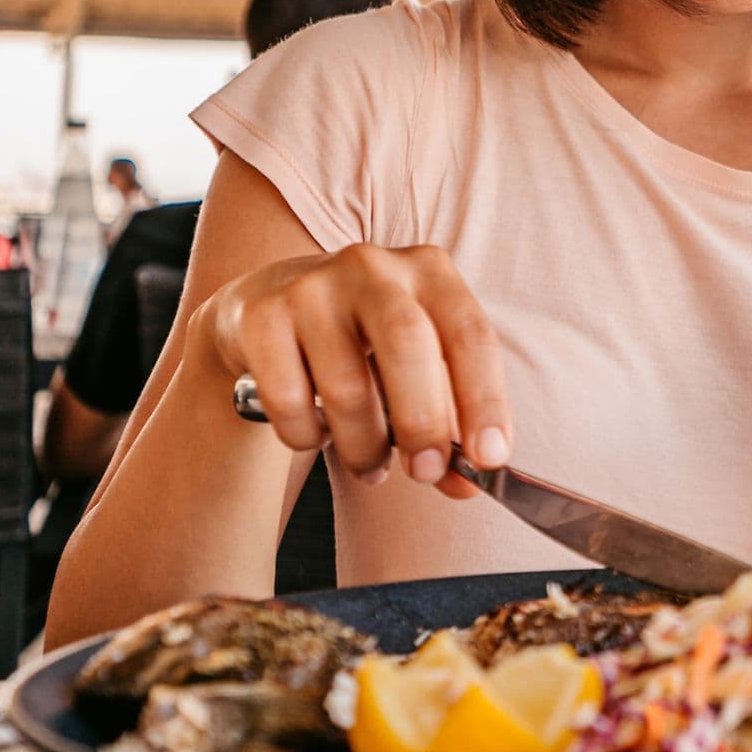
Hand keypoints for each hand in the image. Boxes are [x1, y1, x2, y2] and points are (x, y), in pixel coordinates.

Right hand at [199, 244, 506, 498]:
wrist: (266, 306)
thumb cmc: (360, 342)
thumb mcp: (413, 366)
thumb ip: (446, 422)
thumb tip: (465, 483)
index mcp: (429, 272)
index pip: (471, 335)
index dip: (484, 399)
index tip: (489, 458)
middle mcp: (373, 268)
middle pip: (408, 345)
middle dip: (422, 421)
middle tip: (426, 472)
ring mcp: (313, 286)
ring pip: (346, 386)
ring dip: (363, 445)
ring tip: (369, 465)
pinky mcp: (262, 316)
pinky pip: (289, 399)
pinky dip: (307, 436)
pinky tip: (316, 433)